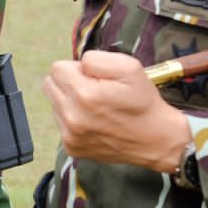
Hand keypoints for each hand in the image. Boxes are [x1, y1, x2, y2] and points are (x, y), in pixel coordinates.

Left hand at [43, 50, 192, 170]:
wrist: (157, 139)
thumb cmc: (143, 101)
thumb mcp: (129, 67)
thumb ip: (96, 59)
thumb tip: (77, 65)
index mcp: (84, 94)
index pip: (57, 68)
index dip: (78, 69)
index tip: (96, 78)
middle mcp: (72, 117)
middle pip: (50, 84)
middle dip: (69, 82)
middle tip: (94, 90)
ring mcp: (70, 135)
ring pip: (54, 104)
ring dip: (70, 101)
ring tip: (96, 107)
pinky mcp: (72, 148)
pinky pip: (61, 123)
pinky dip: (73, 119)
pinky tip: (95, 122)